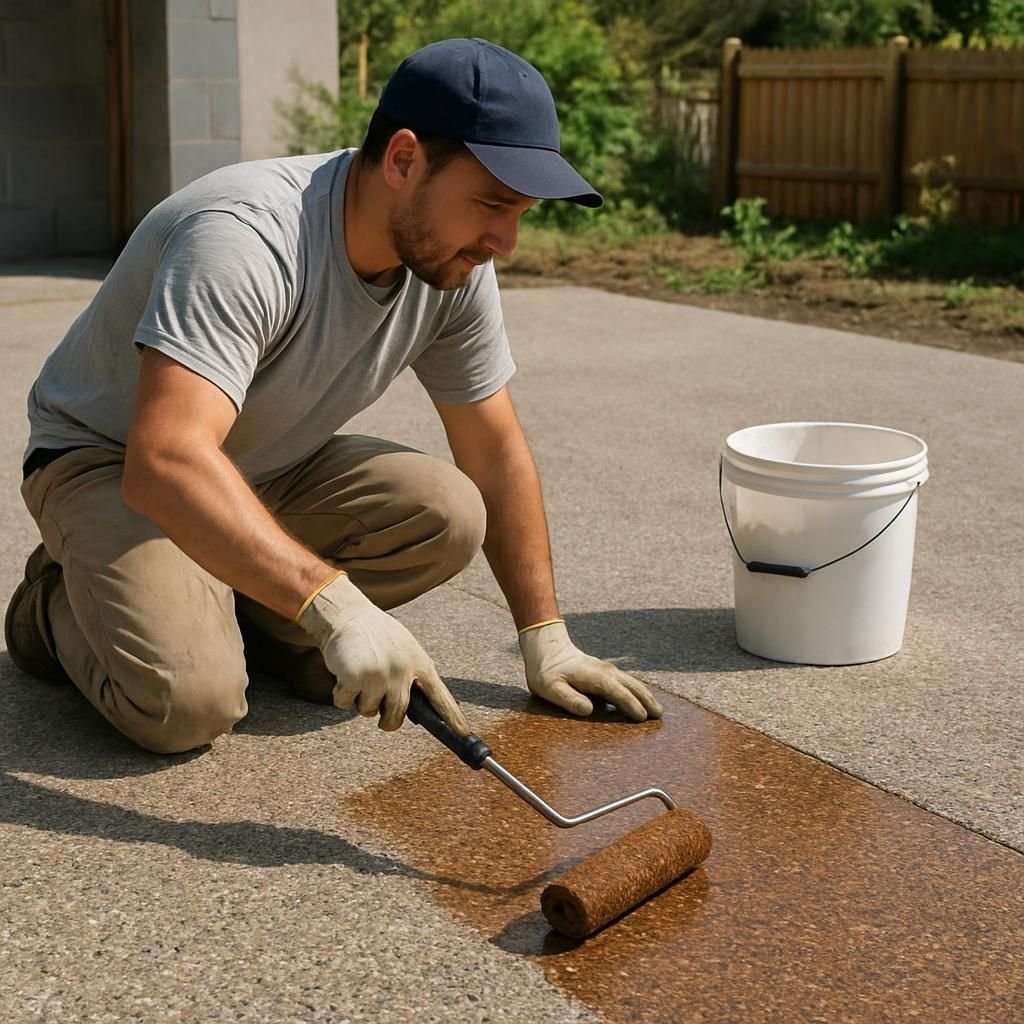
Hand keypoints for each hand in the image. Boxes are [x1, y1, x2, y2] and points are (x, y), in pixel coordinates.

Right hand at [297, 573, 468, 734]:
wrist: (346, 614)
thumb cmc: (376, 635)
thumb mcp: (403, 650)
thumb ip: (411, 675)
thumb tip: (415, 711)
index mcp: (419, 662)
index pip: (440, 696)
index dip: (452, 718)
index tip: (463, 733)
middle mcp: (403, 670)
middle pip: (398, 714)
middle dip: (387, 721)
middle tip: (381, 717)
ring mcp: (380, 674)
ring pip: (369, 711)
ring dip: (360, 701)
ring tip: (359, 675)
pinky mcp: (356, 677)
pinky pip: (345, 703)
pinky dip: (341, 694)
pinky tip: (343, 672)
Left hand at [518, 620, 662, 720]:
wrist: (546, 648)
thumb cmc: (546, 672)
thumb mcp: (550, 688)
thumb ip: (569, 699)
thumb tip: (589, 710)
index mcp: (594, 677)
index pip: (618, 693)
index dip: (631, 705)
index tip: (643, 718)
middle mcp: (605, 672)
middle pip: (631, 686)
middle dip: (646, 700)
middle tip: (659, 715)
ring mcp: (607, 670)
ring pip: (632, 682)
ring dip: (646, 694)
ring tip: (657, 709)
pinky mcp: (605, 671)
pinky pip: (626, 681)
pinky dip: (638, 690)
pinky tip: (642, 698)